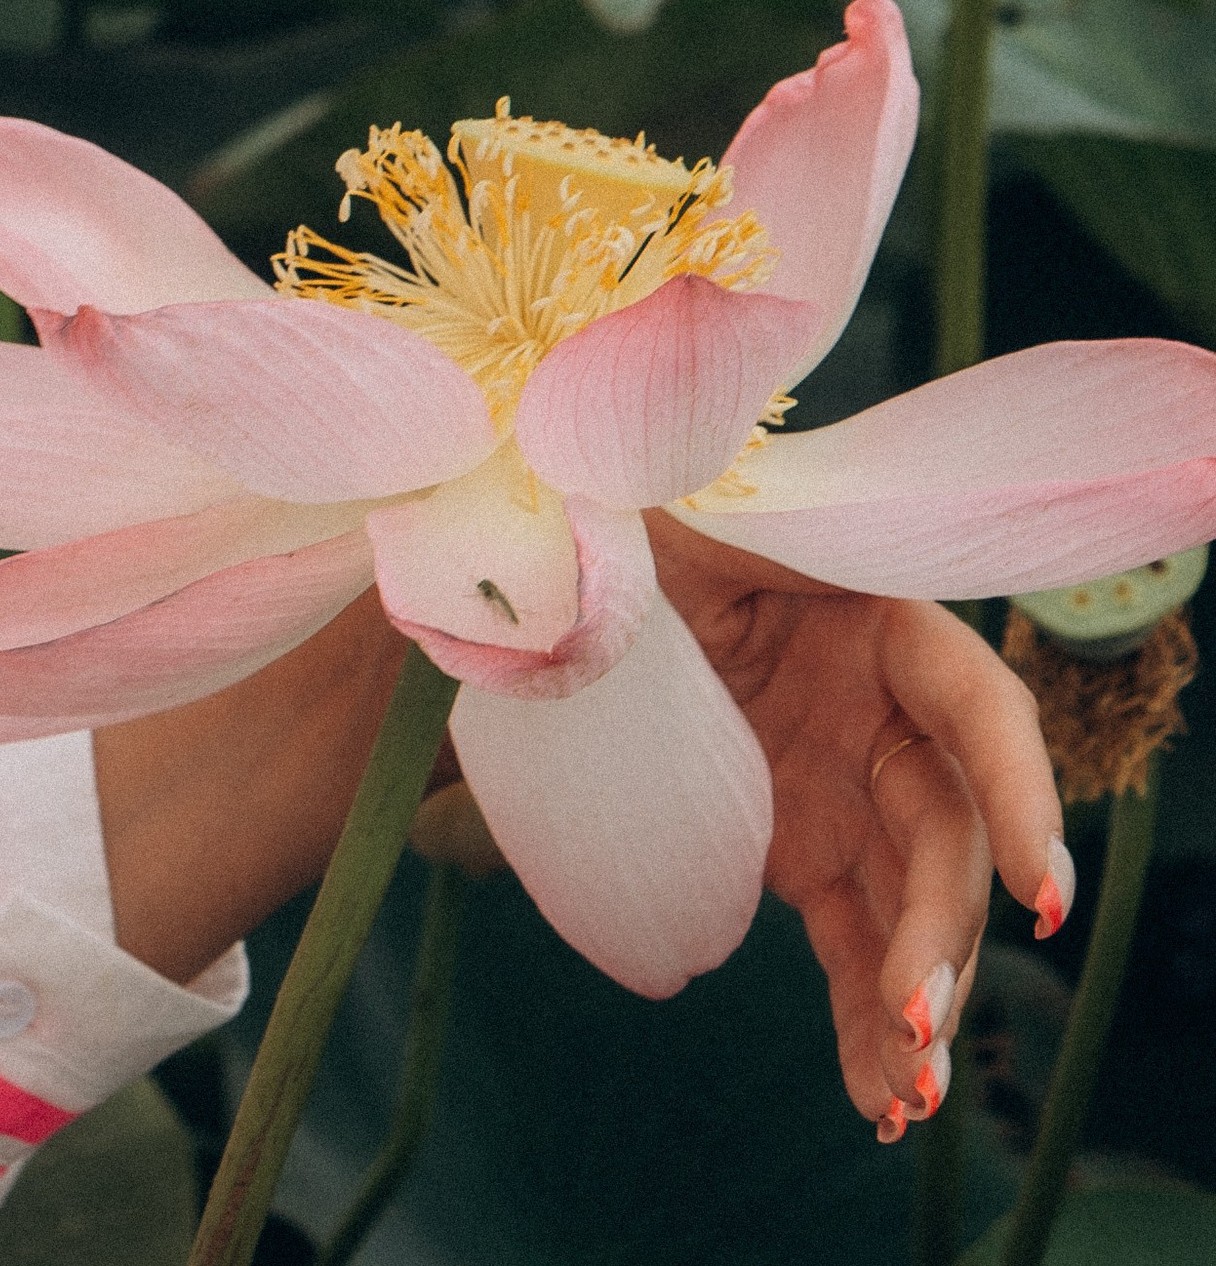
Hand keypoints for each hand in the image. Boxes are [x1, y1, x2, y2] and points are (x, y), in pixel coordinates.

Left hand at [648, 512, 1069, 1130]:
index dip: (1019, 794)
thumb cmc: (630, 518)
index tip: (1036, 887)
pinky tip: (880, 1103)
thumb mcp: (660, 521)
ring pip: (913, 908)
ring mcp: (849, 786)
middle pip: (946, 833)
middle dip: (944, 936)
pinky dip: (870, 1021)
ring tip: (912, 1102)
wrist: (585, 562)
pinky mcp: (808, 845)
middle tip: (917, 1025)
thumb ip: (666, 571)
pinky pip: (855, 943)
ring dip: (923, 1007)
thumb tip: (589, 621)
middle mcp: (883, 711)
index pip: (978, 704)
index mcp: (874, 614)